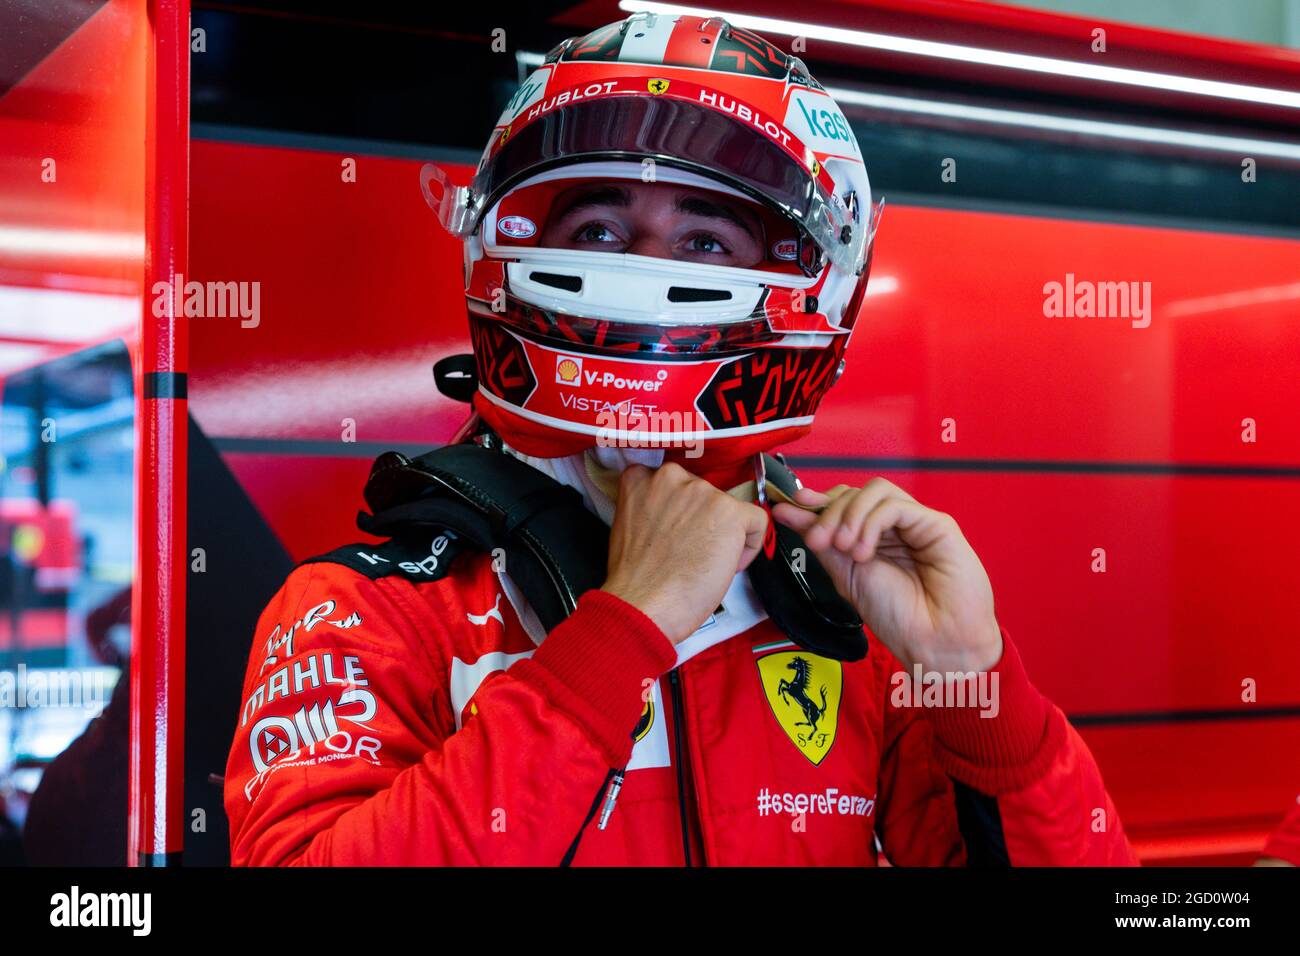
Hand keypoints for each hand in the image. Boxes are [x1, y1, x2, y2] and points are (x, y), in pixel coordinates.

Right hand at [601, 462, 767, 643]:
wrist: (643, 605)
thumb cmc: (635, 578)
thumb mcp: (629, 524)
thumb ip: (651, 506)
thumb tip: (680, 514)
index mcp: (642, 478)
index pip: (675, 483)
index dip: (681, 512)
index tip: (679, 533)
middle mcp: (671, 476)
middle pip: (704, 494)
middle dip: (703, 521)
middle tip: (691, 552)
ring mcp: (702, 492)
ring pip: (729, 508)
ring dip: (724, 534)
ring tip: (705, 562)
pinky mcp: (729, 512)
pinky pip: (756, 520)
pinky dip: (750, 546)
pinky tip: (727, 565)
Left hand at [772, 479, 1001, 673]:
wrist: (935, 644)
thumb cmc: (898, 618)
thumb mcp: (846, 576)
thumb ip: (822, 543)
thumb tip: (787, 512)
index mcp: (874, 537)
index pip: (842, 502)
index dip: (815, 502)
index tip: (787, 509)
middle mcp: (895, 526)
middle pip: (855, 492)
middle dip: (828, 512)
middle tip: (818, 541)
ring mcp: (916, 523)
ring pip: (874, 490)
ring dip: (849, 515)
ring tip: (844, 548)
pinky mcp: (937, 525)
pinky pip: (895, 506)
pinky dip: (871, 523)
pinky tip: (864, 552)